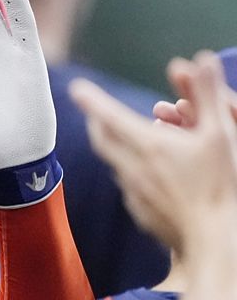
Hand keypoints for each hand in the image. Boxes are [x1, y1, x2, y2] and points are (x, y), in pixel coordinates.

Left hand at [71, 51, 236, 257]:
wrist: (218, 240)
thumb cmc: (223, 186)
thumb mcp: (221, 134)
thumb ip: (207, 95)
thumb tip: (201, 59)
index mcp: (148, 145)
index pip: (109, 115)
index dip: (92, 100)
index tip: (77, 89)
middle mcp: (133, 168)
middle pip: (102, 140)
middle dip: (97, 123)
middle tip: (97, 114)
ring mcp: (134, 193)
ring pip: (115, 164)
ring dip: (116, 149)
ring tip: (123, 141)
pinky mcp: (141, 214)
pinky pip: (128, 188)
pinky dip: (131, 175)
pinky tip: (143, 176)